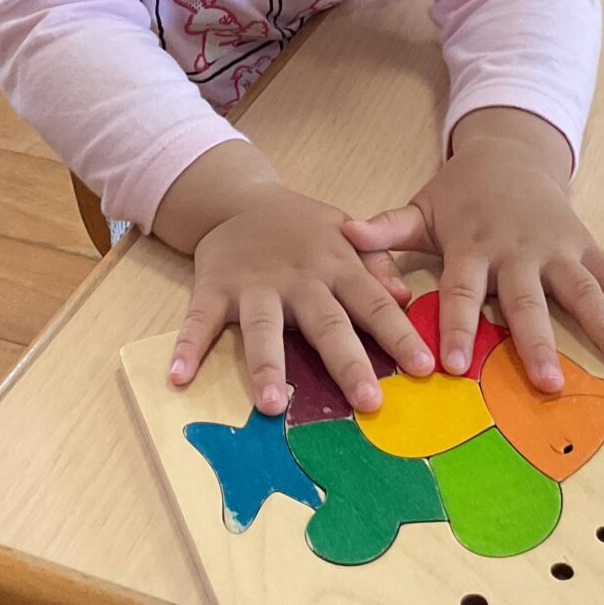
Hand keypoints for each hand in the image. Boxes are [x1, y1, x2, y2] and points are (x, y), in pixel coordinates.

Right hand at [169, 183, 432, 414]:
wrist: (240, 198)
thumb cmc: (304, 229)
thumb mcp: (346, 234)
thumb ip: (377, 264)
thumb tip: (408, 298)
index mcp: (337, 267)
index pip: (375, 304)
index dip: (399, 335)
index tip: (425, 368)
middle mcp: (299, 279)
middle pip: (326, 323)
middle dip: (348, 362)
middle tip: (369, 402)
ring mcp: (254, 285)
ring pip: (262, 327)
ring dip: (266, 364)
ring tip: (270, 406)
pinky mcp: (214, 288)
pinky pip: (199, 320)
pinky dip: (187, 346)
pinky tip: (178, 376)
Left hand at [342, 109, 603, 392]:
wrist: (510, 154)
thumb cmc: (460, 194)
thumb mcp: (422, 208)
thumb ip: (386, 230)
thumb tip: (344, 235)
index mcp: (473, 246)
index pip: (462, 292)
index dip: (457, 327)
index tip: (454, 366)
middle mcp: (517, 251)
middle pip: (526, 302)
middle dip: (537, 342)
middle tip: (547, 383)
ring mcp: (556, 249)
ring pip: (581, 291)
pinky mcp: (585, 246)